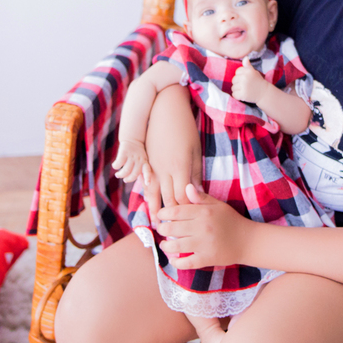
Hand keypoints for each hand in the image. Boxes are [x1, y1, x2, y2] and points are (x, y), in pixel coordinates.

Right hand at [112, 138, 148, 182]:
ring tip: (118, 175)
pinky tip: (115, 166)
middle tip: (124, 180)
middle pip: (134, 174)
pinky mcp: (124, 152)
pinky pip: (119, 163)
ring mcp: (132, 156)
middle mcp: (139, 159)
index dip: (147, 177)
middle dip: (128, 179)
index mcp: (144, 162)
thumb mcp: (142, 160)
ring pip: (126, 170)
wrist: (133, 139)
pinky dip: (115, 166)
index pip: (147, 170)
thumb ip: (141, 169)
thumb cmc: (137, 153)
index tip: (148, 184)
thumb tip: (140, 181)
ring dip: (120, 175)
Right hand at [143, 84, 202, 215]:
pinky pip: (145, 182)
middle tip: (171, 233)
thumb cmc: (184, 128)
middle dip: (169, 217)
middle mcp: (163, 169)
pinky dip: (147, 194)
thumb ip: (194, 174)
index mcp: (179, 167)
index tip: (189, 225)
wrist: (163, 108)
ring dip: (154, 209)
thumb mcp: (194, 151)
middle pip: (166, 199)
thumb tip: (196, 195)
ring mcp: (152, 165)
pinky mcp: (145, 161)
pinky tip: (148, 203)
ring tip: (156, 224)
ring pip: (152, 193)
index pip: (181, 198)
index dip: (184, 213)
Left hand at [156, 184, 251, 269]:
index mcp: (204, 212)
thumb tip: (186, 187)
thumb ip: (201, 198)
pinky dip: (177, 262)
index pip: (176, 211)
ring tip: (165, 244)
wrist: (247, 240)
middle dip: (162, 229)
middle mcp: (203, 228)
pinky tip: (174, 259)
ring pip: (176, 246)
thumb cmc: (230, 220)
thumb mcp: (217, 205)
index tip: (160, 215)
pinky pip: (186, 263)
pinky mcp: (207, 259)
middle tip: (161, 229)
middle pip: (172, 228)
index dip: (164, 213)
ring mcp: (204, 244)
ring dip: (166, 246)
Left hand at [230, 57, 267, 104]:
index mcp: (247, 71)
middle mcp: (245, 78)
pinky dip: (237, 96)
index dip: (241, 76)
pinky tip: (244, 95)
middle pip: (233, 80)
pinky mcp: (243, 94)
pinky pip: (234, 94)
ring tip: (245, 90)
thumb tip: (245, 58)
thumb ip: (248, 66)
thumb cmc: (258, 81)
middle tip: (246, 85)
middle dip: (238, 83)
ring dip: (237, 90)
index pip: (237, 72)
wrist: (264, 92)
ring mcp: (243, 86)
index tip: (247, 79)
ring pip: (233, 88)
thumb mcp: (254, 72)